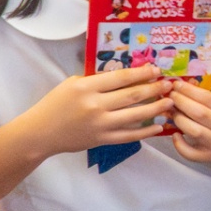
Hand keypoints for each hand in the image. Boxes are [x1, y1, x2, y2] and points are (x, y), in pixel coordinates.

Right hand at [22, 66, 173, 155]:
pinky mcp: (102, 140)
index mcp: (86, 87)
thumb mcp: (72, 84)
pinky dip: (146, 132)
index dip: (142, 73)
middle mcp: (95, 105)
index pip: (121, 78)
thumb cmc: (55, 104)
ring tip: (170, 102)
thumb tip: (126, 76)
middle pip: (133, 95)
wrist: (40, 133)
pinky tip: (159, 126)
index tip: (156, 70)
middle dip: (155, 89)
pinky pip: (129, 136)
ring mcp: (100, 125)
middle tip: (170, 84)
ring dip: (156, 108)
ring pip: (135, 116)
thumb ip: (97, 80)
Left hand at [168, 81, 210, 173]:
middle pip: (200, 113)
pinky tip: (175, 134)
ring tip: (172, 111)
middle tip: (171, 94)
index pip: (210, 99)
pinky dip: (178, 143)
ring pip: (193, 131)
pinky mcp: (208, 157)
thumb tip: (186, 88)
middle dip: (181, 101)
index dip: (191, 91)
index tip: (178, 84)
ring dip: (178, 118)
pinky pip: (189, 152)